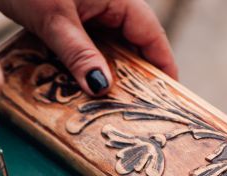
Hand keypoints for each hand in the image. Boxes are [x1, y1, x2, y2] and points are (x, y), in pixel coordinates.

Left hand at [0, 0, 176, 94]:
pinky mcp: (66, 21)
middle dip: (134, 78)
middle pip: (131, 46)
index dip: (163, 67)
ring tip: (110, 109)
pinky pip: (84, 49)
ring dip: (105, 76)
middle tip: (137, 113)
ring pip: (106, 50)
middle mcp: (107, 4)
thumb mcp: (55, 21)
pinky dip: (84, 69)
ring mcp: (86, 13)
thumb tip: (102, 88)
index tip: (170, 97)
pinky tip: (79, 91)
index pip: (151, 36)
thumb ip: (80, 54)